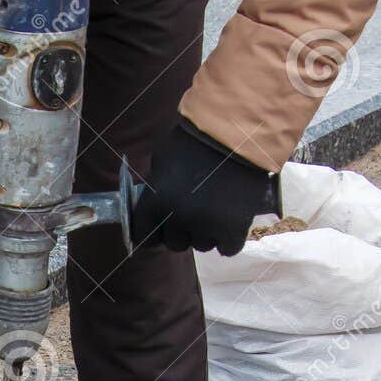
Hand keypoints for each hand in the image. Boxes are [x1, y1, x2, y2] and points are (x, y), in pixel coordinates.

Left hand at [132, 122, 279, 256]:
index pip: (145, 237)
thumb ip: (156, 186)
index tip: (163, 229)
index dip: (154, 233)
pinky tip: (231, 221)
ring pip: (202, 245)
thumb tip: (152, 205)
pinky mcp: (233, 229)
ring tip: (218, 208)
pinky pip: (227, 248)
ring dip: (208, 232)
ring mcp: (206, 225)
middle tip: (196, 211)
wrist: (236, 132)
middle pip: (176, 244)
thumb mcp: (162, 158)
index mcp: (154, 202)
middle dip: (183, 231)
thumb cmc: (195, 140)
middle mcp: (177, 218)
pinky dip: (229, 238)